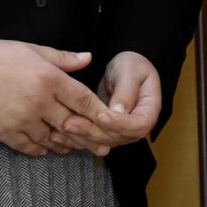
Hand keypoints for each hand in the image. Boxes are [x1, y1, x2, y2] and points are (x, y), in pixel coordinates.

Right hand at [0, 40, 121, 156]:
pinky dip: (42, 150)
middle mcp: (40, 103)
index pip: (83, 100)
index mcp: (49, 80)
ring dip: (66, 145)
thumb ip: (63, 58)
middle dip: (89, 136)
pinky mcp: (6, 134)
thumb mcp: (33, 50)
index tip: (113, 122)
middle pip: (72, 125)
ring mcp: (23, 121)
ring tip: (78, 149)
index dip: (100, 113)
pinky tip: (49, 149)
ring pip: (53, 140)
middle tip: (103, 147)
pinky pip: (30, 147)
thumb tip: (89, 58)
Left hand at [43, 52, 165, 156]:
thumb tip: (118, 112)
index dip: (118, 123)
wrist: (126, 69)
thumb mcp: (130, 71)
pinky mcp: (106, 132)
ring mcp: (121, 132)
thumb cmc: (131, 65)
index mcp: (149, 110)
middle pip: (117, 137)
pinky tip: (56, 134)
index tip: (100, 115)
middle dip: (92, 131)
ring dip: (80, 137)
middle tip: (69, 122)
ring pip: (101, 142)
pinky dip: (75, 138)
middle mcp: (136, 127)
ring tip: (58, 129)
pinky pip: (92, 139)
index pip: (138, 125)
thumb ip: (126, 90)